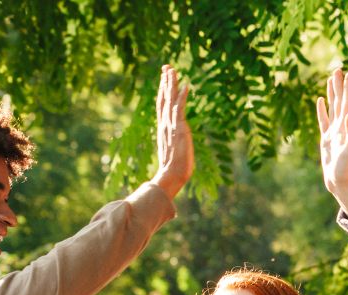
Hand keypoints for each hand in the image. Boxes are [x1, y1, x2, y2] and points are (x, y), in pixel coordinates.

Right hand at [150, 64, 193, 198]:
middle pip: (164, 98)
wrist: (171, 176)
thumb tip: (172, 145)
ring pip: (170, 100)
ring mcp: (171, 125)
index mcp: (163, 128)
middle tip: (166, 66)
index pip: (161, 105)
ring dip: (171, 84)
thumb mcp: (171, 152)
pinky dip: (182, 97)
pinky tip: (185, 85)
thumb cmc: (173, 169)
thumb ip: (171, 144)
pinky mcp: (179, 128)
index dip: (162, 91)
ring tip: (172, 69)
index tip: (163, 78)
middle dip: (165, 82)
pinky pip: (180, 109)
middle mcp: (165, 124)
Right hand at [315, 69, 347, 218]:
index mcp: (347, 127)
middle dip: (339, 86)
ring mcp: (334, 132)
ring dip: (332, 93)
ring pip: (332, 108)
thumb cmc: (346, 170)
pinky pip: (323, 120)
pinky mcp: (326, 139)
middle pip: (340, 101)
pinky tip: (321, 100)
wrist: (340, 183)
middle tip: (339, 69)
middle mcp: (341, 127)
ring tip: (331, 79)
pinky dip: (322, 109)